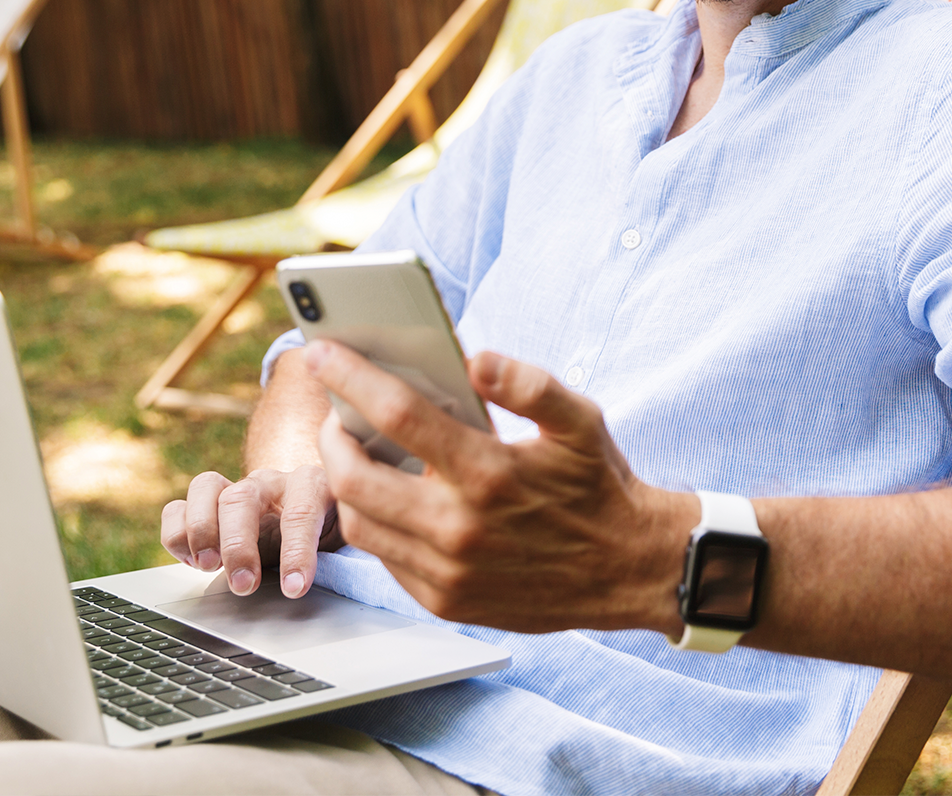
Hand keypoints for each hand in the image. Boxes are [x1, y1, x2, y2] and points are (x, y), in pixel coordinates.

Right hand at [159, 462, 338, 597]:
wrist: (315, 512)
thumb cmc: (331, 529)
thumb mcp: (346, 539)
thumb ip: (345, 553)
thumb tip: (347, 580)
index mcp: (312, 484)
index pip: (302, 512)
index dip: (297, 552)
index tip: (294, 589)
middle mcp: (269, 481)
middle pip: (242, 497)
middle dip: (238, 545)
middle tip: (243, 585)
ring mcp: (235, 487)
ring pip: (205, 487)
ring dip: (200, 531)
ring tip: (207, 567)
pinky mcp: (207, 504)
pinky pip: (177, 506)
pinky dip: (176, 534)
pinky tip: (191, 562)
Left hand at [305, 345, 697, 634]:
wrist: (628, 570)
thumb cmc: (599, 488)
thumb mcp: (581, 421)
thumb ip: (530, 385)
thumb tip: (477, 359)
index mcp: (488, 473)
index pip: (396, 415)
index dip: (350, 377)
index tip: (323, 352)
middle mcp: (459, 527)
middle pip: (352, 477)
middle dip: (331, 436)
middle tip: (339, 415)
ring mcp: (448, 572)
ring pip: (359, 523)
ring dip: (347, 484)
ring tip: (361, 456)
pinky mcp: (447, 601)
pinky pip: (386, 559)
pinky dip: (378, 523)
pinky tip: (394, 499)